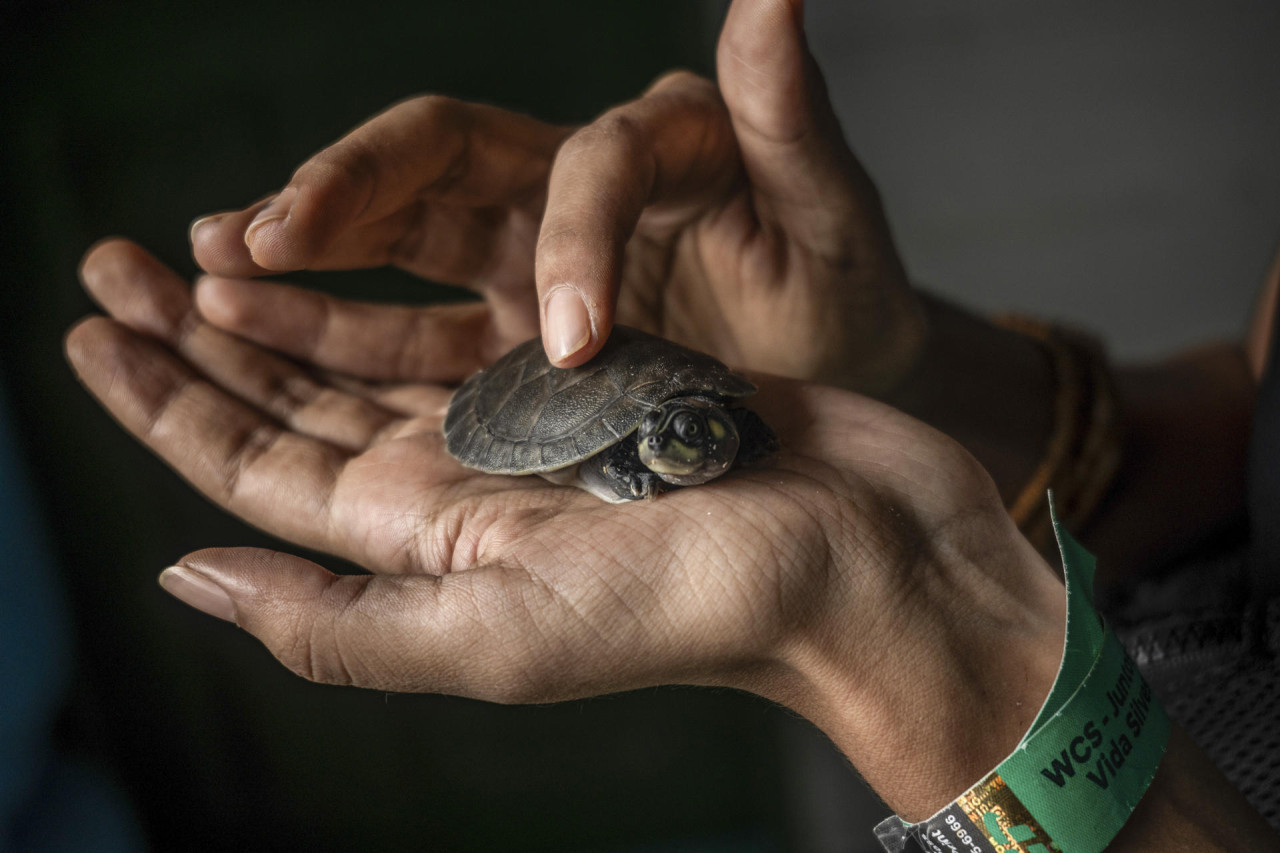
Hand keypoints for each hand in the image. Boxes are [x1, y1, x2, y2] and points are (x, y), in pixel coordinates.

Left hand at [68, 239, 1061, 820]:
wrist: (855, 552)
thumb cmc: (695, 602)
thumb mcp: (497, 634)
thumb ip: (337, 623)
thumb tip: (181, 575)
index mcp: (423, 548)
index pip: (256, 472)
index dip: (166, 404)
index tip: (88, 328)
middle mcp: (459, 489)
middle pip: (296, 406)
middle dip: (200, 338)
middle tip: (110, 260)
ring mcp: (523, 426)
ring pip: (369, 354)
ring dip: (286, 301)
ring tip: (205, 240)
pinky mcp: (589, 370)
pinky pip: (462, 314)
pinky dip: (398, 278)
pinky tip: (354, 247)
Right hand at [189, 0, 923, 394]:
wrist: (836, 381)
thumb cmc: (843, 294)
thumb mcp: (833, 214)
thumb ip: (790, 116)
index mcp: (659, 145)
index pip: (589, 164)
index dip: (575, 240)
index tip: (573, 340)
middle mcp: (574, 187)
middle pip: (443, 158)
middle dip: (355, 191)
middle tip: (264, 232)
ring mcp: (529, 258)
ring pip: (402, 234)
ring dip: (309, 246)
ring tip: (213, 259)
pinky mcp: (508, 331)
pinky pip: (410, 324)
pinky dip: (334, 323)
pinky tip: (250, 320)